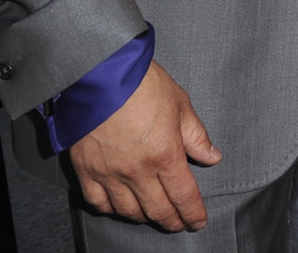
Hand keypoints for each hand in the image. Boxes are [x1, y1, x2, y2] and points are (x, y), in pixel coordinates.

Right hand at [69, 61, 220, 230]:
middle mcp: (136, 171)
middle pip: (157, 209)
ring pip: (128, 210)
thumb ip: (196, 136)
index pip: (183, 196)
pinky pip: (98, 202)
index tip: (198, 221)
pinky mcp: (85, 170)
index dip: (193, 213)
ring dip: (144, 216)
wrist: (99, 74)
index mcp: (164, 155)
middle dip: (172, 220)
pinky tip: (120, 206)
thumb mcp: (180, 105)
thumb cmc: (141, 84)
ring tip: (154, 214)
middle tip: (180, 223)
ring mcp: (108, 173)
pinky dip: (111, 209)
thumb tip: (212, 156)